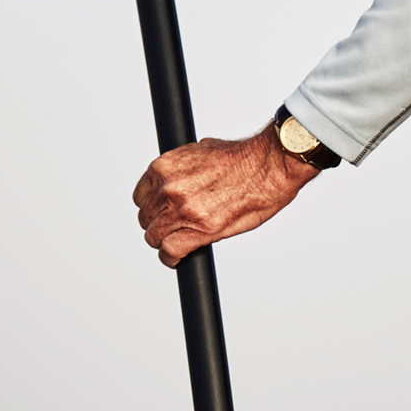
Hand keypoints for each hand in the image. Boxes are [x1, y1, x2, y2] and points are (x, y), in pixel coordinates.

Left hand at [132, 128, 318, 265]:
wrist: (269, 168)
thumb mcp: (204, 150)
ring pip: (154, 236)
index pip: (141, 196)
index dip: (152, 207)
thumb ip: (187, 166)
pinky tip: (175, 259)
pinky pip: (170, 251)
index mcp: (165, 168)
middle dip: (158, 224)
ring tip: (173, 245)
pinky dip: (170, 258)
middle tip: (172, 229)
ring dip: (163, 242)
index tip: (160, 213)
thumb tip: (188, 173)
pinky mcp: (200, 231)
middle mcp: (169, 189)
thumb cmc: (246, 159)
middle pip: (147, 218)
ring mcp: (183, 211)